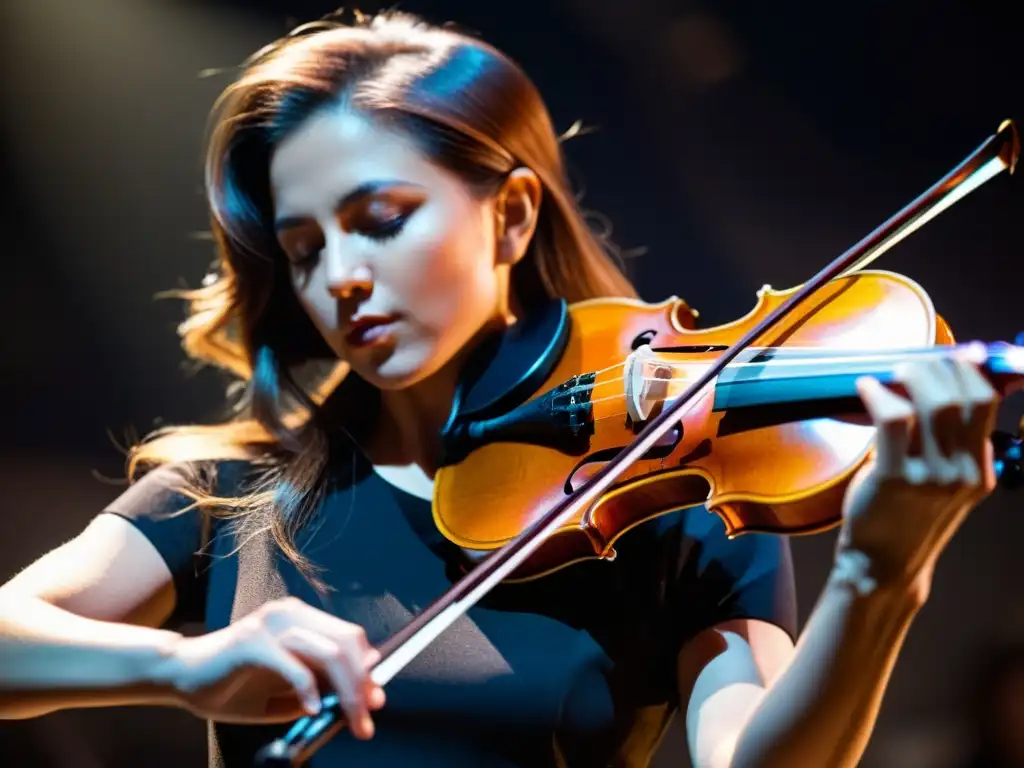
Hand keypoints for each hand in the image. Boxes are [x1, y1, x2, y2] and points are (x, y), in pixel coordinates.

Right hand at [162, 596, 384, 737]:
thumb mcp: (284, 692)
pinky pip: (295, 666)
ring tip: (348, 718)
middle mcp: (291, 614)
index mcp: (302, 620)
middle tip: (365, 719)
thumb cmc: (232, 684)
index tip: (375, 704)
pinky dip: (310, 690)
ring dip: (346, 691)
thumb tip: (359, 696)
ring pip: (329, 653)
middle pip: (347, 644)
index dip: (368, 671)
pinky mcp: (253, 641)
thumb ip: (318, 687)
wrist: (181, 676)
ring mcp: (272, 624)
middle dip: (362, 685)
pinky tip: (312, 709)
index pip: (350, 639)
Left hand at [837, 354, 998, 595]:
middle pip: (964, 398)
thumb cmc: (906, 520)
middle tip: (915, 362)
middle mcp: (961, 472)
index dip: (974, 371)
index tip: (963, 352)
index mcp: (979, 472)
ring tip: (895, 371)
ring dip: (912, 376)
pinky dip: (879, 394)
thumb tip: (945, 396)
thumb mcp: (946, 488)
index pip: (987, 405)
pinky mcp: (894, 478)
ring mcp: (930, 476)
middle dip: (941, 367)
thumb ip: (954, 450)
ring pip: (932, 404)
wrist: (884, 566)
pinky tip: (866, 387)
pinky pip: (893, 419)